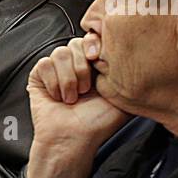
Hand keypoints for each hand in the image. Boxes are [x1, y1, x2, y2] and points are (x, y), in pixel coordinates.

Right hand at [25, 34, 130, 177]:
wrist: (73, 139)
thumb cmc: (97, 123)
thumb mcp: (123, 96)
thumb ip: (130, 75)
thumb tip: (138, 56)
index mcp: (95, 65)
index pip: (94, 38)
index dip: (95, 44)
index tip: (97, 59)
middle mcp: (76, 65)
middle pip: (76, 43)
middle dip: (82, 67)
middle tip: (85, 90)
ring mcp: (56, 70)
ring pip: (60, 53)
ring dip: (68, 78)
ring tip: (72, 98)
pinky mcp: (39, 76)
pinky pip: (45, 64)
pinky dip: (53, 82)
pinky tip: (58, 97)